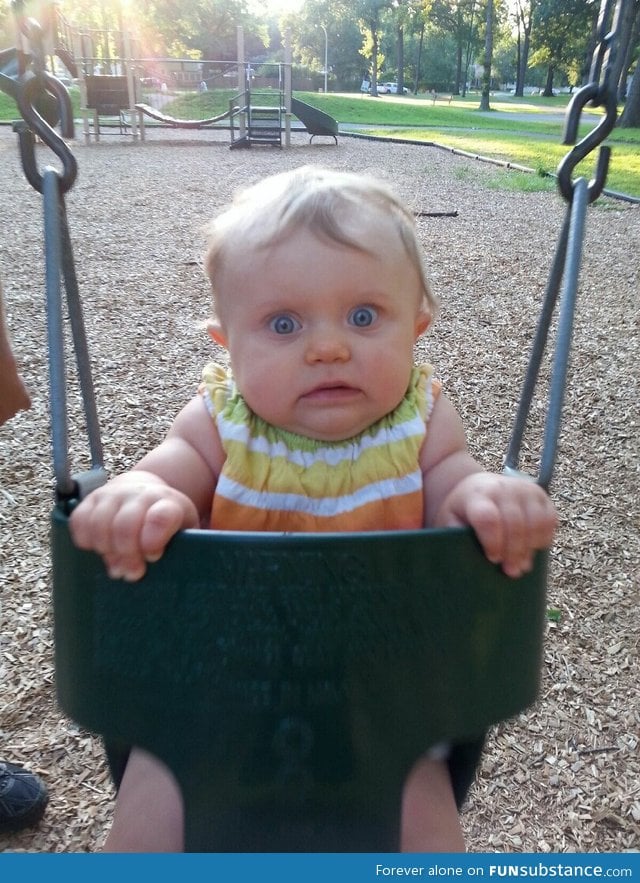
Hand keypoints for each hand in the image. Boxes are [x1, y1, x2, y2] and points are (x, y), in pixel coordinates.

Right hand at [69, 471, 198, 581]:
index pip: (161, 517)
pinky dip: (86, 541)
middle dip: (127, 556)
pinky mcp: (91, 499)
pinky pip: (79, 522)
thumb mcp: (184, 534)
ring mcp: (113, 495)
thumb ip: (182, 552)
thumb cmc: (167, 523)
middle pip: (125, 526)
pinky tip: (101, 549)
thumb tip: (167, 576)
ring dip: (106, 551)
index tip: (153, 555)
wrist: (145, 492)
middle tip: (134, 572)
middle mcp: (140, 494)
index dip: (153, 542)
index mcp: (168, 503)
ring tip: (117, 563)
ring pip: (99, 525)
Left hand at [435, 472, 557, 577]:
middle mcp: (504, 488)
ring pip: (537, 522)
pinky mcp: (541, 495)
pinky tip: (532, 549)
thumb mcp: (449, 520)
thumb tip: (465, 560)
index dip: (493, 542)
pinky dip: (544, 538)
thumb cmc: (462, 509)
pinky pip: (550, 520)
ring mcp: (525, 489)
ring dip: (531, 548)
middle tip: (510, 571)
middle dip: (514, 552)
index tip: (492, 559)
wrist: (477, 486)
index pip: (489, 518)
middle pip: (515, 523)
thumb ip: (454, 536)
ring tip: (521, 565)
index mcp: (478, 495)